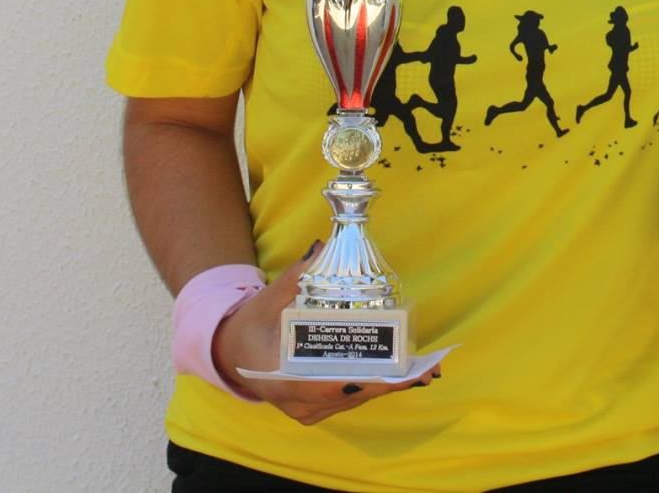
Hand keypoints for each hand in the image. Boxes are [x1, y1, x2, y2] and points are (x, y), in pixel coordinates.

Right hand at [213, 247, 441, 424]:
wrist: (232, 353)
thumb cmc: (250, 326)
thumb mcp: (267, 300)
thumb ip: (293, 277)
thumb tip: (319, 249)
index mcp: (278, 379)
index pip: (324, 385)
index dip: (363, 382)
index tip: (392, 375)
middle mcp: (293, 401)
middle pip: (348, 394)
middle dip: (388, 383)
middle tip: (426, 371)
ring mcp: (305, 409)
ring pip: (352, 399)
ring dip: (387, 386)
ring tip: (424, 372)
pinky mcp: (313, 407)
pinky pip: (348, 399)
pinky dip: (374, 388)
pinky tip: (402, 377)